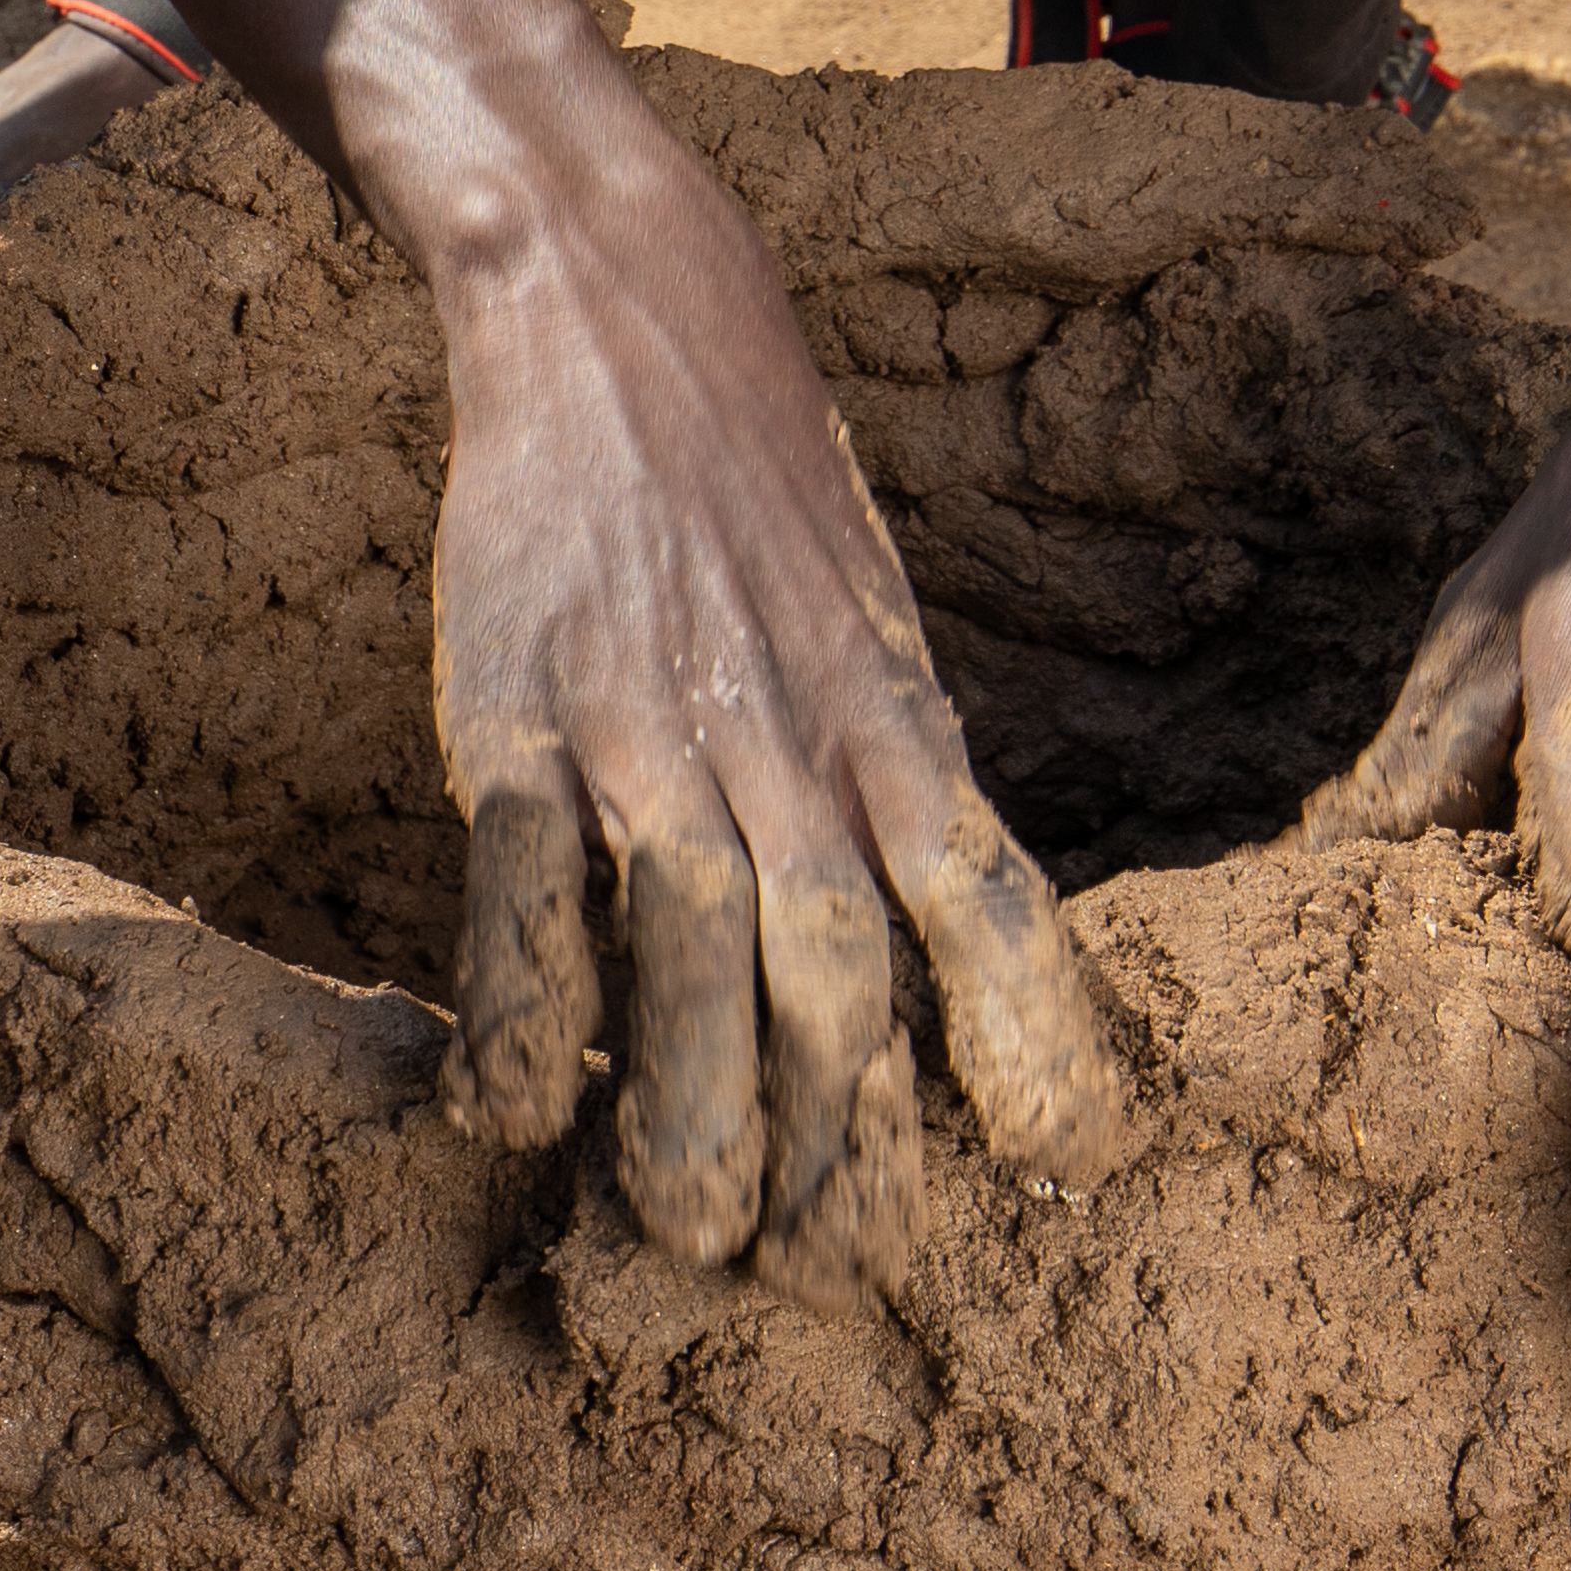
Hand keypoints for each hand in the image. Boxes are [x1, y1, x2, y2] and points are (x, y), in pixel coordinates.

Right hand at [351, 0, 1125, 1287]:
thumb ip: (891, 766)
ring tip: (690, 1237)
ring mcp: (648, 729)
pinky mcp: (516, 711)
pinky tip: (507, 1108)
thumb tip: (929, 931)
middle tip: (818, 1268)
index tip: (1062, 1161)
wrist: (616, 302)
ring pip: (692, 962)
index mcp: (897, 715)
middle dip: (840, 1147)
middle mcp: (791, 740)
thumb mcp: (870, 610)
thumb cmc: (759, 479)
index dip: (1035, 1043)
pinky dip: (520, 1018)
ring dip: (692, 1121)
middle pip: (841, 981)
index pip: (994, 906)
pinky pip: (523, 896)